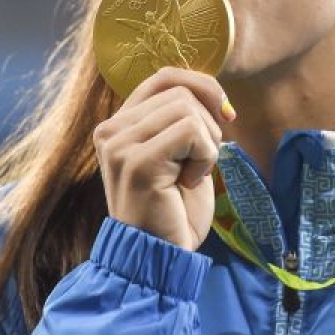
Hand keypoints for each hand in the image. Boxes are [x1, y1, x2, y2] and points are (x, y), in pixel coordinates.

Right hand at [93, 67, 234, 250]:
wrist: (160, 257)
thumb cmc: (173, 210)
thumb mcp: (178, 153)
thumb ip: (180, 118)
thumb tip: (212, 89)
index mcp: (118, 124)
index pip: (164, 76)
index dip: (203, 86)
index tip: (224, 115)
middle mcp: (110, 130)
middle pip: (181, 91)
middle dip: (209, 124)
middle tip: (200, 163)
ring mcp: (119, 145)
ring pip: (188, 108)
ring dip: (208, 144)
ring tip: (192, 175)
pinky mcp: (138, 161)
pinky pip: (192, 131)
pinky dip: (206, 156)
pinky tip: (190, 182)